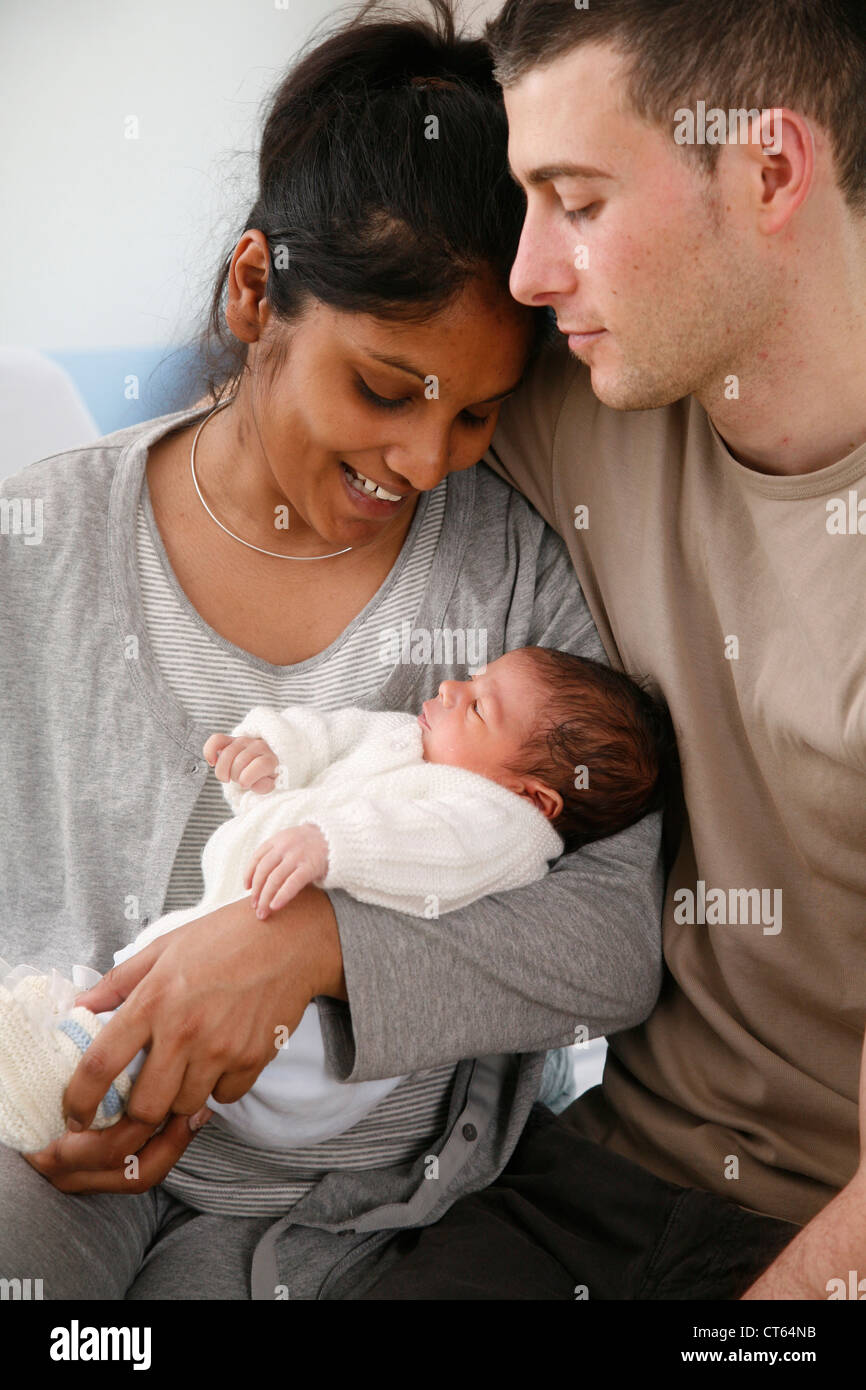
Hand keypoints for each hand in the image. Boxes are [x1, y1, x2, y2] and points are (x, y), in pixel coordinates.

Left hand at [52, 888, 344, 1195]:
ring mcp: (221, 1049)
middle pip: (143, 1107)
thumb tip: (80, 1006)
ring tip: (185, 1068)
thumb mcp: (164, 948)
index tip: (75, 1113)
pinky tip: (220, 1059)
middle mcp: (184, 1030)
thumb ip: (118, 981)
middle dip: (134, 1114)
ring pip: (184, 1107)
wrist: (290, 938)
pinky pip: (224, 1097)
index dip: (80, 1100)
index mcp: (154, 999)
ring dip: (178, 1098)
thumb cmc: (225, 937)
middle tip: (136, 1101)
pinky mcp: (252, 1059)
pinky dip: (217, 1088)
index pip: (101, 1064)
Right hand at [202, 732, 278, 793]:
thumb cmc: (263, 777)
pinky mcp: (230, 739)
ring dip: (223, 770)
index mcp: (270, 759)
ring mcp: (243, 741)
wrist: (259, 765)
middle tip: (238, 781)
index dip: (249, 777)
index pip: (261, 764)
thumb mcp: (268, 785)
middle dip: (236, 776)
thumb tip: (251, 782)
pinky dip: (210, 751)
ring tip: (227, 777)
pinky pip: (216, 740)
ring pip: (227, 753)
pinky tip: (212, 762)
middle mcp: (258, 746)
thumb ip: (264, 786)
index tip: (245, 784)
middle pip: (240, 761)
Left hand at [245, 824, 329, 918]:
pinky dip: (281, 896)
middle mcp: (285, 846)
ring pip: (274, 879)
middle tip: (254, 907)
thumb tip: (259, 879)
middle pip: (263, 871)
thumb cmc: (311, 845)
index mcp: (278, 839)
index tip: (247, 888)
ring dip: (265, 898)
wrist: (338, 839)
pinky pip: (292, 883)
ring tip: (262, 913)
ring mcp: (297, 856)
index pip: (257, 858)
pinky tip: (275, 906)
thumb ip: (277, 854)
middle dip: (256, 891)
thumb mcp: (291, 841)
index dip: (249, 874)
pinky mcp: (310, 866)